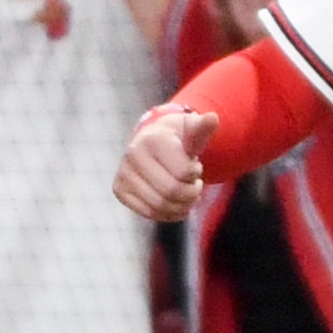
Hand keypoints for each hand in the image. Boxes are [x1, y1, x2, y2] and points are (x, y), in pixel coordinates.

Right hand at [117, 101, 217, 219]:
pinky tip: (176, 205)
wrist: (152, 142)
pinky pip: (148, 213)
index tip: (195, 167)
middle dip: (190, 193)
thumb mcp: (192, 130)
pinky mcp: (119, 189)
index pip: (183, 172)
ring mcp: (123, 173)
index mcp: (152, 139)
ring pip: (159, 205)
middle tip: (195, 187)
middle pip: (171, 191)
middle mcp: (132, 154)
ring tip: (187, 196)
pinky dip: (167, 214)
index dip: (195, 174)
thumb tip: (213, 117)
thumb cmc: (178, 138)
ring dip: (181, 206)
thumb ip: (203, 127)